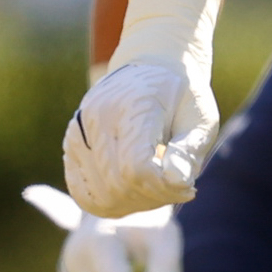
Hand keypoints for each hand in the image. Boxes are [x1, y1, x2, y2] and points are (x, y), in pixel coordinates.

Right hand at [64, 55, 216, 217]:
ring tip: (158, 186)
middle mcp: (97, 117)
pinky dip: (111, 202)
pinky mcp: (71, 145)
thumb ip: (190, 149)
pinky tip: (135, 189)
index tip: (189, 186)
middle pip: (119, 186)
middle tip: (178, 188)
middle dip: (155, 198)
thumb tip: (177, 182)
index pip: (138, 169)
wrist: (151, 67)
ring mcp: (79, 132)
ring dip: (135, 204)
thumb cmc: (181, 96)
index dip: (165, 189)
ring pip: (100, 197)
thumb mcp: (200, 116)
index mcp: (133, 106)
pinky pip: (83, 194)